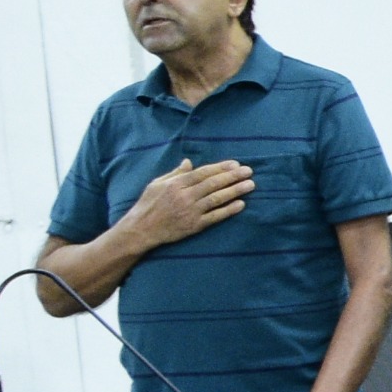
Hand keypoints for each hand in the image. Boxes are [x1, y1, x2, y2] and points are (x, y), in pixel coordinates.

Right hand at [125, 157, 252, 249]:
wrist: (141, 229)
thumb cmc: (148, 205)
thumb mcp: (157, 184)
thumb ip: (175, 173)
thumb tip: (189, 162)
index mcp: (176, 184)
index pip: (203, 173)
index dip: (221, 168)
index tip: (236, 164)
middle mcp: (185, 196)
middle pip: (213, 184)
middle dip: (233, 176)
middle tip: (249, 171)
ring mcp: (190, 211)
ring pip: (217, 198)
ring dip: (235, 191)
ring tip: (250, 185)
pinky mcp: (194, 225)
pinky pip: (215, 217)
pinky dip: (228, 210)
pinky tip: (241, 204)